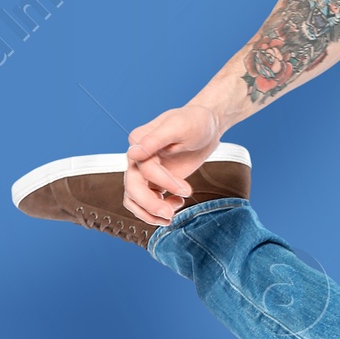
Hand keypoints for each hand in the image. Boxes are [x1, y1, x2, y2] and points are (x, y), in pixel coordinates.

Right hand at [124, 100, 222, 226]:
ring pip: (134, 199)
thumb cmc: (194, 122)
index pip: (143, 169)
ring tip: (171, 216)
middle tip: (171, 214)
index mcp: (139, 141)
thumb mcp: (178, 126)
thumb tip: (132, 154)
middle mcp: (137, 157)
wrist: (207, 126)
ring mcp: (144, 171)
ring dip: (149, 213)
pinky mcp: (155, 181)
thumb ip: (155, 140)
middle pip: (133, 188)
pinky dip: (157, 210)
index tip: (187, 190)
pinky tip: (177, 204)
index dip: (163, 182)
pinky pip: (147, 201)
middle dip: (150, 204)